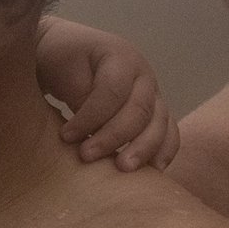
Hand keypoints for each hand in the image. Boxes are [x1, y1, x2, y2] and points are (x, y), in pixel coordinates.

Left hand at [37, 16, 177, 170]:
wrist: (68, 56)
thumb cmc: (59, 62)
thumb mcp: (60, 68)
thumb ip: (79, 94)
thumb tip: (95, 128)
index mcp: (120, 57)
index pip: (113, 90)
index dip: (91, 116)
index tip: (65, 136)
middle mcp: (143, 75)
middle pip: (140, 109)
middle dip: (114, 136)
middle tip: (86, 156)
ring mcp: (153, 94)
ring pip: (160, 123)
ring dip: (143, 149)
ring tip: (122, 170)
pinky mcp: (155, 113)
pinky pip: (169, 133)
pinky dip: (163, 151)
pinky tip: (152, 171)